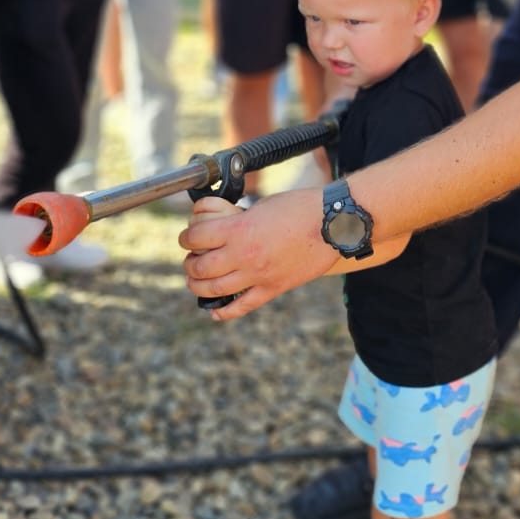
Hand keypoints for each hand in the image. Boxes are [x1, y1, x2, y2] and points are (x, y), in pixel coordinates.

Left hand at [179, 188, 336, 319]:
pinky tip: (214, 311)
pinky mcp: (273, 288)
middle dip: (189, 263)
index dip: (186, 237)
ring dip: (198, 286)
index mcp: (239, 229)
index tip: (187, 238)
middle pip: (200, 267)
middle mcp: (244, 255)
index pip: (196, 238)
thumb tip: (220, 229)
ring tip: (196, 280)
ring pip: (215, 290)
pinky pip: (242, 306)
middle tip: (190, 259)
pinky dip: (224, 312)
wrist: (333, 223)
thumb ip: (238, 221)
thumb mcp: (260, 206)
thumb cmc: (299, 208)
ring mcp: (258, 275)